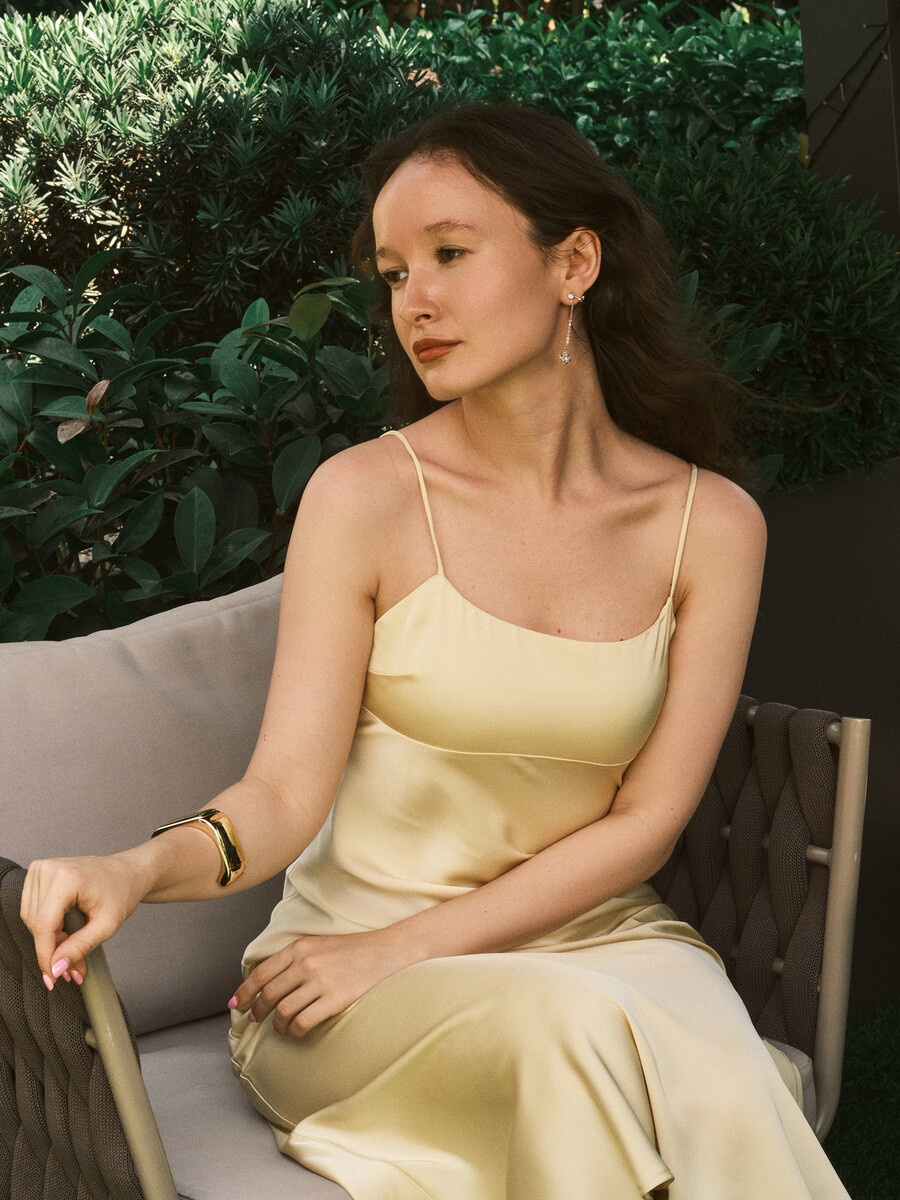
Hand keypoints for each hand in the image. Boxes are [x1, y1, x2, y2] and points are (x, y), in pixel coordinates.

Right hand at [21, 854, 148, 990]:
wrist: (127, 872)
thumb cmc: (122, 892)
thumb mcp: (108, 925)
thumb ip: (80, 947)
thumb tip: (56, 968)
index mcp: (67, 877)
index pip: (43, 925)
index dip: (46, 956)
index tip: (53, 979)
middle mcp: (48, 869)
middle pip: (37, 924)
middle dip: (53, 951)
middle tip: (74, 968)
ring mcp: (41, 868)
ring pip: (31, 920)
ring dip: (50, 941)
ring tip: (72, 949)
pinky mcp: (38, 873)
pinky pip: (32, 910)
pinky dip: (47, 927)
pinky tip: (65, 933)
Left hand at [230, 930, 414, 1037]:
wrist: (385, 952)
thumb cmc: (351, 950)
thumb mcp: (318, 945)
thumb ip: (294, 959)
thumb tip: (268, 982)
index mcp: (300, 948)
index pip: (261, 973)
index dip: (245, 991)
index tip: (236, 1004)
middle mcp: (306, 963)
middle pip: (269, 994)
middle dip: (258, 1011)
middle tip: (255, 1020)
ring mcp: (320, 981)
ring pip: (283, 1010)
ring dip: (276, 1024)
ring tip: (278, 1030)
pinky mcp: (335, 999)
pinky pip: (303, 1022)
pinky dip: (294, 1031)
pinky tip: (295, 1032)